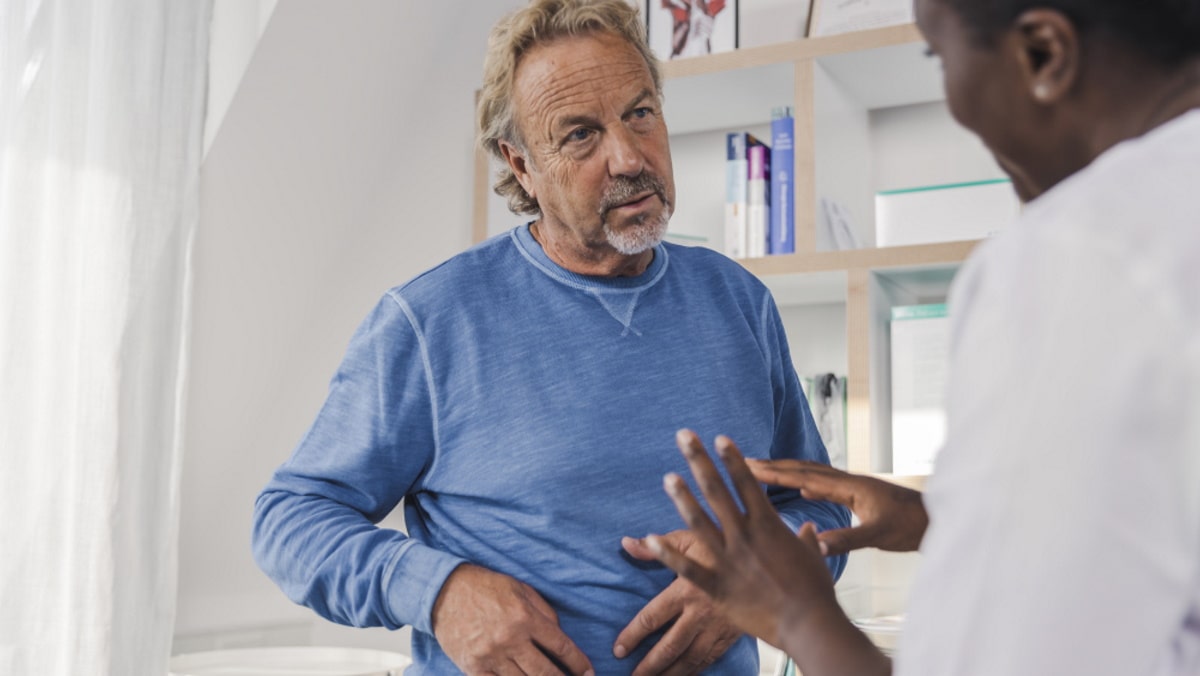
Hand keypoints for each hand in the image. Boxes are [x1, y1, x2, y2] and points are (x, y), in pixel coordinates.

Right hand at [432, 563, 592, 675]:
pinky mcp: (473, 667)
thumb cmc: (486, 587)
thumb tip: (560, 635)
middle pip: (545, 672)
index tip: (588, 671)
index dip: (578, 662)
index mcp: (525, 618)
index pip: (560, 646)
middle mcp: (510, 639)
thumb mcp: (520, 589)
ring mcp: (491, 656)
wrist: (444, 590)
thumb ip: (543, 612)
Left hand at [616, 530, 742, 674]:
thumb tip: (627, 543)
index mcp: (686, 589)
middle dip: (648, 665)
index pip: (652, 617)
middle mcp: (700, 613)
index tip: (618, 649)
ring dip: (670, 674)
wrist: (766, 559)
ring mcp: (718, 627)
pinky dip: (696, 671)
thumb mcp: (690, 539)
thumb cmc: (723, 545)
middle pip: (669, 647)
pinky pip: (710, 659)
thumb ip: (658, 547)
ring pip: (690, 659)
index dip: (633, 635)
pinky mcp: (732, 635)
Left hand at [645, 432, 888, 675]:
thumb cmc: (814, 591)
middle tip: (683, 435)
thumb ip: (807, 539)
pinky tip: (648, 539)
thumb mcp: (813, 557)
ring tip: (668, 477)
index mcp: (768, 525)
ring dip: (682, 498)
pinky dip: (666, 554)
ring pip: (698, 522)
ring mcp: (729, 560)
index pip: (746, 483)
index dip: (732, 458)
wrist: (808, 624)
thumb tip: (809, 529)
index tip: (719, 437)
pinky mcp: (717, 587)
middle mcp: (745, 536)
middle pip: (717, 491)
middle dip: (699, 461)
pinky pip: (687, 569)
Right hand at [745, 459, 927, 554]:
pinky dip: (807, 484)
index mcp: (850, 486)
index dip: (775, 472)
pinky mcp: (860, 496)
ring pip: (813, 475)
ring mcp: (854, 487)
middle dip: (774, 466)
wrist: (939, 520)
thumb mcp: (879, 534)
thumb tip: (817, 543)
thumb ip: (848, 538)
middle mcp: (849, 481)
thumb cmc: (913, 526)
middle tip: (745, 461)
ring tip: (766, 471)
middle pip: (804, 469)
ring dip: (788, 472)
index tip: (749, 465)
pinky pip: (826, 486)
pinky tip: (803, 490)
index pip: (804, 476)